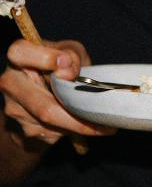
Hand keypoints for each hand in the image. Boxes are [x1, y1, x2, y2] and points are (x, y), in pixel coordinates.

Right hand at [0, 39, 114, 146]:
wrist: (46, 89)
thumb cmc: (62, 64)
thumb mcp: (71, 52)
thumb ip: (72, 55)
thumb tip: (66, 73)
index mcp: (19, 57)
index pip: (19, 52)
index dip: (43, 58)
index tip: (66, 62)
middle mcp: (11, 83)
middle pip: (43, 107)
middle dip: (77, 116)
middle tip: (105, 119)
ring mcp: (14, 109)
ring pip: (50, 124)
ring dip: (78, 125)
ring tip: (99, 121)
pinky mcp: (23, 129)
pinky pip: (51, 134)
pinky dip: (72, 130)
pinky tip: (82, 123)